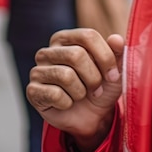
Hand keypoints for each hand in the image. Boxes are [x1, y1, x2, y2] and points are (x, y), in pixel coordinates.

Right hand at [26, 28, 123, 151]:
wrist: (91, 115)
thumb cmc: (103, 85)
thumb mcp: (116, 69)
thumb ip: (118, 52)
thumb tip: (116, 39)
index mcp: (69, 38)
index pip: (88, 35)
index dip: (105, 56)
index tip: (114, 74)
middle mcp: (49, 50)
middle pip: (76, 55)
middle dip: (94, 77)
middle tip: (98, 89)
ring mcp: (38, 70)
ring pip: (66, 75)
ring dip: (82, 91)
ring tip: (82, 95)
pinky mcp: (32, 91)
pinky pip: (55, 94)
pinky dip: (68, 102)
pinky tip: (68, 103)